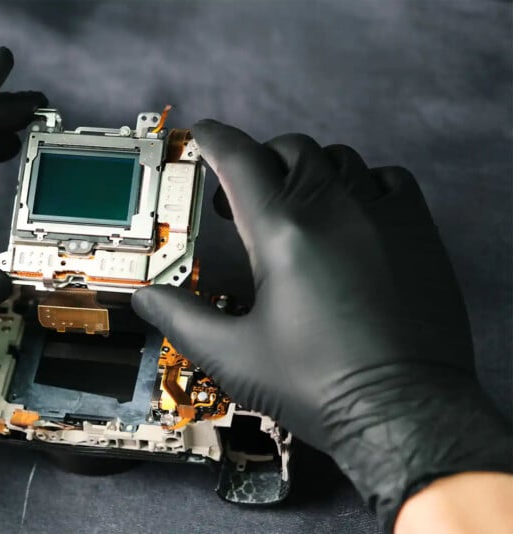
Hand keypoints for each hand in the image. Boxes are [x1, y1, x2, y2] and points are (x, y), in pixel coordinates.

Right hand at [132, 120, 510, 531]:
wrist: (404, 413)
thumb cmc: (318, 385)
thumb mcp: (233, 357)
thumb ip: (182, 319)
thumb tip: (144, 298)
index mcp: (283, 234)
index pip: (241, 161)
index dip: (215, 140)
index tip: (202, 135)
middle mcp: (335, 210)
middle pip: (289, 150)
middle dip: (258, 160)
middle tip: (240, 195)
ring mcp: (383, 216)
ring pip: (338, 159)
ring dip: (306, 170)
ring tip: (294, 204)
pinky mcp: (418, 232)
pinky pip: (388, 179)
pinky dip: (361, 183)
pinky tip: (351, 213)